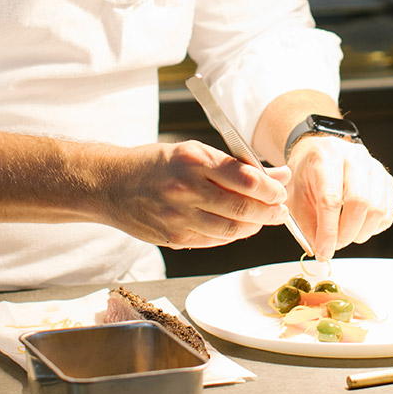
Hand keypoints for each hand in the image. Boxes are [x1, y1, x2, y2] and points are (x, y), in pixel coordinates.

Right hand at [102, 140, 291, 248]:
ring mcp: (178, 217)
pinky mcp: (174, 238)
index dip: (270, 188)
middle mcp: (185, 189)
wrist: (111, 184)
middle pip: (242, 208)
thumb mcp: (194, 152)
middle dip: (269, 212)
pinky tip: (237, 227)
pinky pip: (215, 241)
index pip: (245, 178)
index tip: (280, 190)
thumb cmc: (156, 164)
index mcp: (193, 161)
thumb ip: (236, 165)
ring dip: (254, 227)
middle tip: (279, 210)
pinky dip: (232, 235)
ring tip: (261, 219)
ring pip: (232, 231)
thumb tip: (278, 175)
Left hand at [284, 136, 392, 261]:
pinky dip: (373, 228)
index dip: (329, 230)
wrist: (320, 151)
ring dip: (360, 233)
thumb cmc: (306, 172)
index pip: (331, 198)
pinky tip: (358, 226)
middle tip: (334, 244)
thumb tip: (322, 250)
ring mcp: (374, 167)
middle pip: (359, 203)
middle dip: (346, 233)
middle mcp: (354, 157)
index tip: (324, 251)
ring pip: (377, 210)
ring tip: (344, 235)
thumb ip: (307, 223)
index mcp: (326, 157)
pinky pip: (387, 213)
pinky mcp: (386, 179)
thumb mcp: (295, 195)